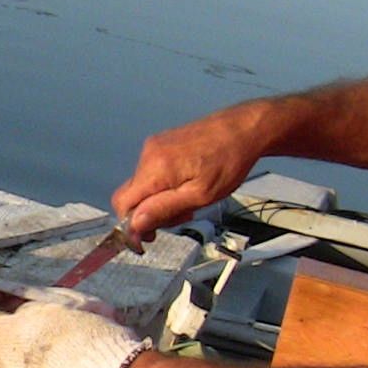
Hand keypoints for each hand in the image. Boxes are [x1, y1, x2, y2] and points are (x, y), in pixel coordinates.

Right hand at [112, 103, 268, 245]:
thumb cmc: (229, 161)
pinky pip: (152, 172)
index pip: (123, 204)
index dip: (131, 226)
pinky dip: (164, 186)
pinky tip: (187, 185)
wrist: (243, 128)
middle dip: (150, 214)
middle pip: (132, 196)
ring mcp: (154, 146)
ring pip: (143, 186)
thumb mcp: (200, 195)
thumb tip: (135, 224)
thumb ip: (164, 209)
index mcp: (156, 168)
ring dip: (160, 200)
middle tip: (180, 217)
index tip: (147, 238)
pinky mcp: (161, 143)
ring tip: (190, 200)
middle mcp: (149, 154)